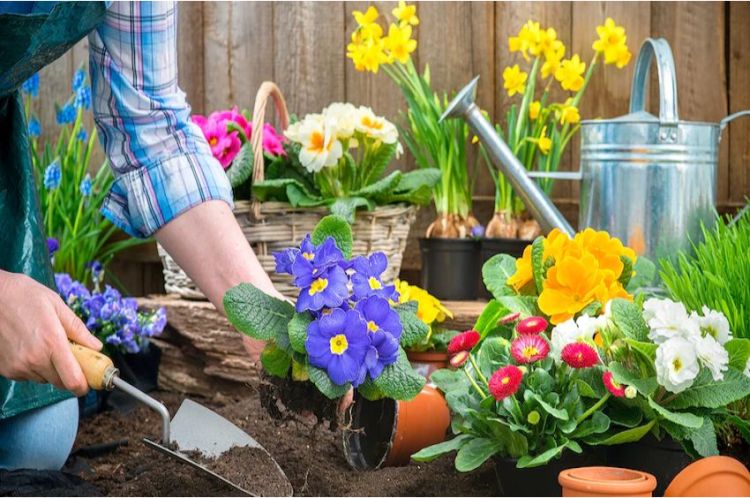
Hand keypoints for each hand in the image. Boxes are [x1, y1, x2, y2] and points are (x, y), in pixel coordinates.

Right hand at [0, 270, 102, 395]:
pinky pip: (28, 376)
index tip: (90, 380)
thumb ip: (78, 330)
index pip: (73, 380)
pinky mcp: (5, 369)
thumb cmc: (24, 296)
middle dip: (70, 373)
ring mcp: (18, 366)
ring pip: (45, 379)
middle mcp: (34, 359)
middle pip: (61, 383)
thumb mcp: (57, 306)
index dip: (84, 385)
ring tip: (45, 345)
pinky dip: (34, 367)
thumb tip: (96, 346)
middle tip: (70, 355)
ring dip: (51, 369)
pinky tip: (30, 348)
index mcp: (52, 342)